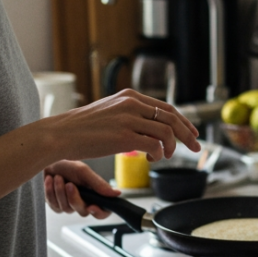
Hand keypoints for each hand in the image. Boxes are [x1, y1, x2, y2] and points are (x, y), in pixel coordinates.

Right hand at [42, 89, 200, 161]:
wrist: (61, 134)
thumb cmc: (82, 129)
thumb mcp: (111, 113)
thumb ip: (132, 116)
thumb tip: (153, 130)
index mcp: (130, 96)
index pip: (167, 107)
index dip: (184, 121)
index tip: (192, 133)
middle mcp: (132, 104)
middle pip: (173, 118)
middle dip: (188, 135)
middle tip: (196, 148)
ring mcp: (129, 119)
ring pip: (167, 133)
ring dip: (171, 148)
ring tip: (164, 157)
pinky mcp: (124, 136)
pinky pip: (155, 146)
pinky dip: (158, 155)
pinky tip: (150, 160)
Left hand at [44, 160, 115, 217]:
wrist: (48, 162)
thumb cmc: (67, 165)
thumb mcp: (84, 172)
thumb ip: (99, 184)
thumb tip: (117, 193)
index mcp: (94, 195)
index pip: (103, 212)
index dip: (99, 213)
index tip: (91, 206)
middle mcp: (83, 202)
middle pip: (83, 212)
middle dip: (74, 198)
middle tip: (69, 184)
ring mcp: (69, 206)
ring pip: (67, 209)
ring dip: (60, 191)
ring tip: (58, 177)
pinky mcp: (56, 206)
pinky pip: (55, 206)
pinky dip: (50, 192)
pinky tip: (50, 181)